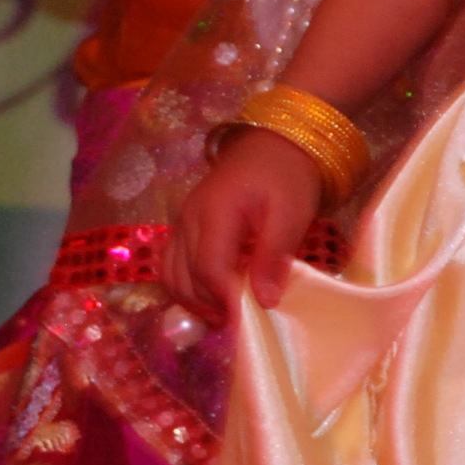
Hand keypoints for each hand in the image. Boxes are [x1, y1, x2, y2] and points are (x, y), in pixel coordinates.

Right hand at [163, 126, 323, 317]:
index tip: (248, 321)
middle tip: (242, 321)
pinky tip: (213, 294)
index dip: (225, 300)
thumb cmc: (287, 175)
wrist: (274, 143)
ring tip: (227, 313)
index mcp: (215, 211)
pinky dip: (187, 285)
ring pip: (172, 275)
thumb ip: (275, 255)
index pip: (209, 268)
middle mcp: (189, 217)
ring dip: (195, 300)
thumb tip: (264, 301)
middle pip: (187, 277)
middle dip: (211, 304)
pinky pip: (173, 264)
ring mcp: (182, 221)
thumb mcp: (292, 212)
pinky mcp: (184, 225)